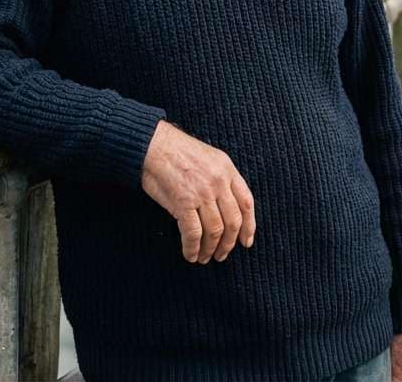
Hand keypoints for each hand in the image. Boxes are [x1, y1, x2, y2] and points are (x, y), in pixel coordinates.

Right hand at [141, 120, 255, 263]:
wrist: (152, 144)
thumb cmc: (176, 150)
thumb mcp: (208, 157)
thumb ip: (220, 179)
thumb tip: (225, 209)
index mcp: (226, 168)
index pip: (246, 202)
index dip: (249, 226)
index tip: (246, 242)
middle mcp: (218, 181)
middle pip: (233, 221)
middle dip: (228, 243)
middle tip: (221, 255)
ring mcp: (202, 192)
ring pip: (215, 230)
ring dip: (210, 249)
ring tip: (203, 257)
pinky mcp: (183, 202)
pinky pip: (193, 233)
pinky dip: (192, 248)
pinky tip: (189, 254)